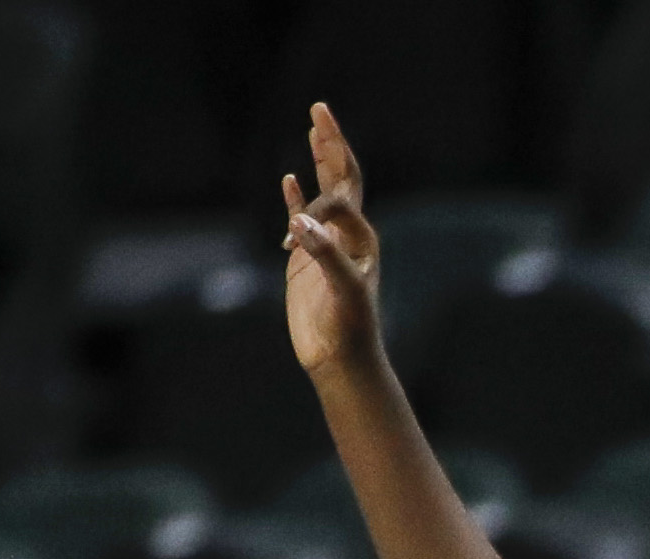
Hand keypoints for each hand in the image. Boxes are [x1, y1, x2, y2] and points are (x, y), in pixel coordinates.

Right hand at [279, 104, 383, 375]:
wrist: (341, 359)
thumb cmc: (350, 328)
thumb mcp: (343, 291)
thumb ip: (325, 255)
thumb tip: (299, 222)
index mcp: (361, 237)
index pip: (340, 196)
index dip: (316, 201)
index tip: (295, 233)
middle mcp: (347, 234)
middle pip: (340, 176)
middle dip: (330, 142)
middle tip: (320, 107)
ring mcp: (325, 243)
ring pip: (323, 191)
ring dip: (318, 159)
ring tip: (315, 126)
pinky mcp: (306, 257)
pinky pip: (300, 218)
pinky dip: (294, 197)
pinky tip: (288, 178)